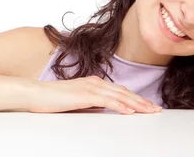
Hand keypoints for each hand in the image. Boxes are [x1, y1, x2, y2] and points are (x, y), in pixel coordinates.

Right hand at [28, 76, 162, 114]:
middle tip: (156, 110)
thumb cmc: (53, 99)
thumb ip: (92, 103)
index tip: (148, 106)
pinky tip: (130, 111)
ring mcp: (91, 87)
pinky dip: (121, 105)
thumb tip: (104, 109)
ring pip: (120, 96)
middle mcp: (95, 82)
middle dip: (142, 102)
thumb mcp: (78, 102)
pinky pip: (107, 101)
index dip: (136, 99)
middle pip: (124, 93)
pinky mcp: (85, 95)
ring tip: (150, 111)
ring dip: (137, 104)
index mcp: (94, 83)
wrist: (36, 94)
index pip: (120, 91)